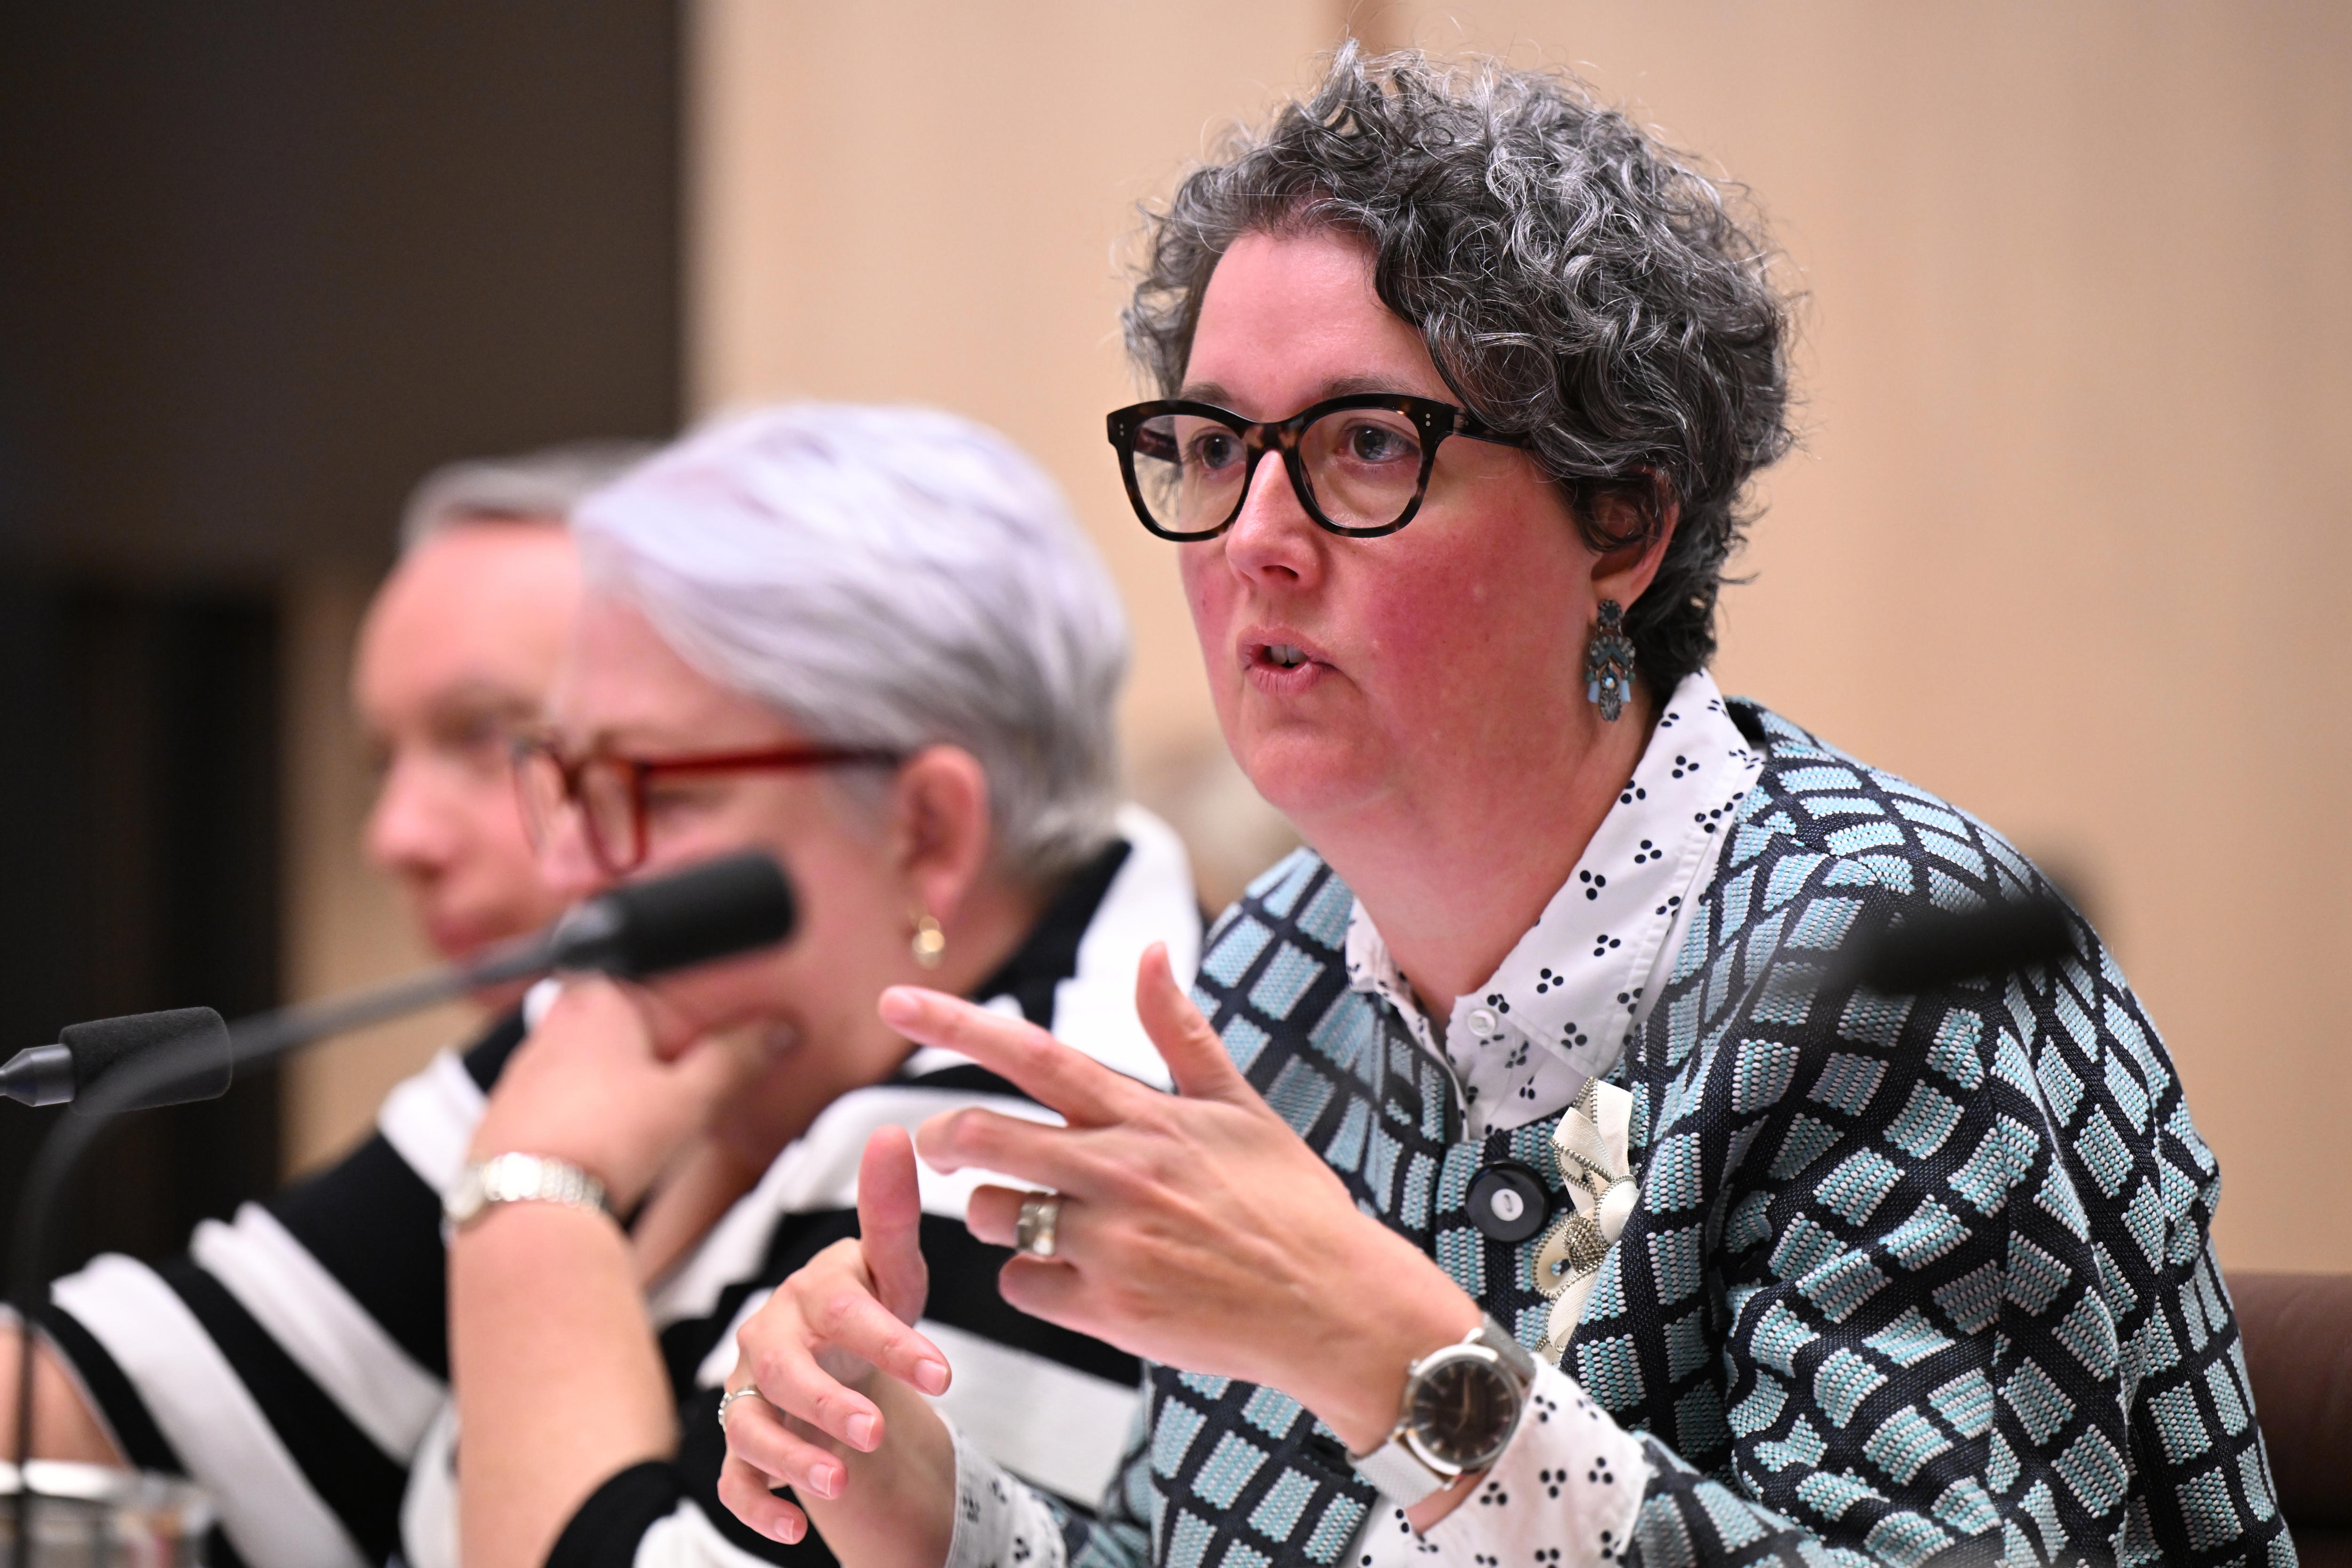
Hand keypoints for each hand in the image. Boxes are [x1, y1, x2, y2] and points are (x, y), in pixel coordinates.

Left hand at [469, 977, 772, 1210]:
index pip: (651, 981)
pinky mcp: (507, 1112)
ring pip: (587, 1063)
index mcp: (596, 999)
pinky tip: (603, 1146)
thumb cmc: (602, 1142)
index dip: (683, 1014)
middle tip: (677, 1086)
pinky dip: (583, 1115)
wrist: (529, 1208)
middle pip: (619, 1024)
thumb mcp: (689, 1098)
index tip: (703, 1042)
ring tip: (641, 1124)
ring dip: (616, 1085)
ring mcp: (522, 1070)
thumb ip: (735, 1059)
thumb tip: (775, 1032)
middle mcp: (551, 1024)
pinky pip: (558, 1100)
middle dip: (651, 1052)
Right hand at [719, 1127, 955, 1554]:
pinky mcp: (741, 1446)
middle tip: (872, 1433)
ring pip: (750, 1427)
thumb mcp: (892, 1270)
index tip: (943, 1374)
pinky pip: (733, 1482)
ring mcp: (749, 1393)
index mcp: (811, 1293)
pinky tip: (796, 1529)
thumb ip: (892, 1213)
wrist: (836, 1359)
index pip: (845, 1312)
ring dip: (792, 1457)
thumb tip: (893, 1131)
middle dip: (826, 1404)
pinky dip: (760, 1508)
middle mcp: (770, 1339)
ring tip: (840, 1483)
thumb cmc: (866, 1311)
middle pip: (785, 1371)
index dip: (891, 1342)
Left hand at [897, 944, 1478, 1452]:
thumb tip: (1151, 949)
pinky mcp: (1106, 1309)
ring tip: (1047, 1219)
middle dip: (946, 1137)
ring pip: (994, 1217)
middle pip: (985, 1138)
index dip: (956, 1023)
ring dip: (999, 1215)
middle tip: (942, 1143)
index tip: (894, 1000)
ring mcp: (1108, 1243)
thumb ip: (1181, 1031)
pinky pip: (1022, 1286)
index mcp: (1146, 1116)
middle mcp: (1118, 1173)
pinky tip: (1079, 1278)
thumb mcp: (1241, 1107)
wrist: (1330, 1305)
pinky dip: (1035, 1280)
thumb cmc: (1289, 1202)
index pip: (1034, 1054)